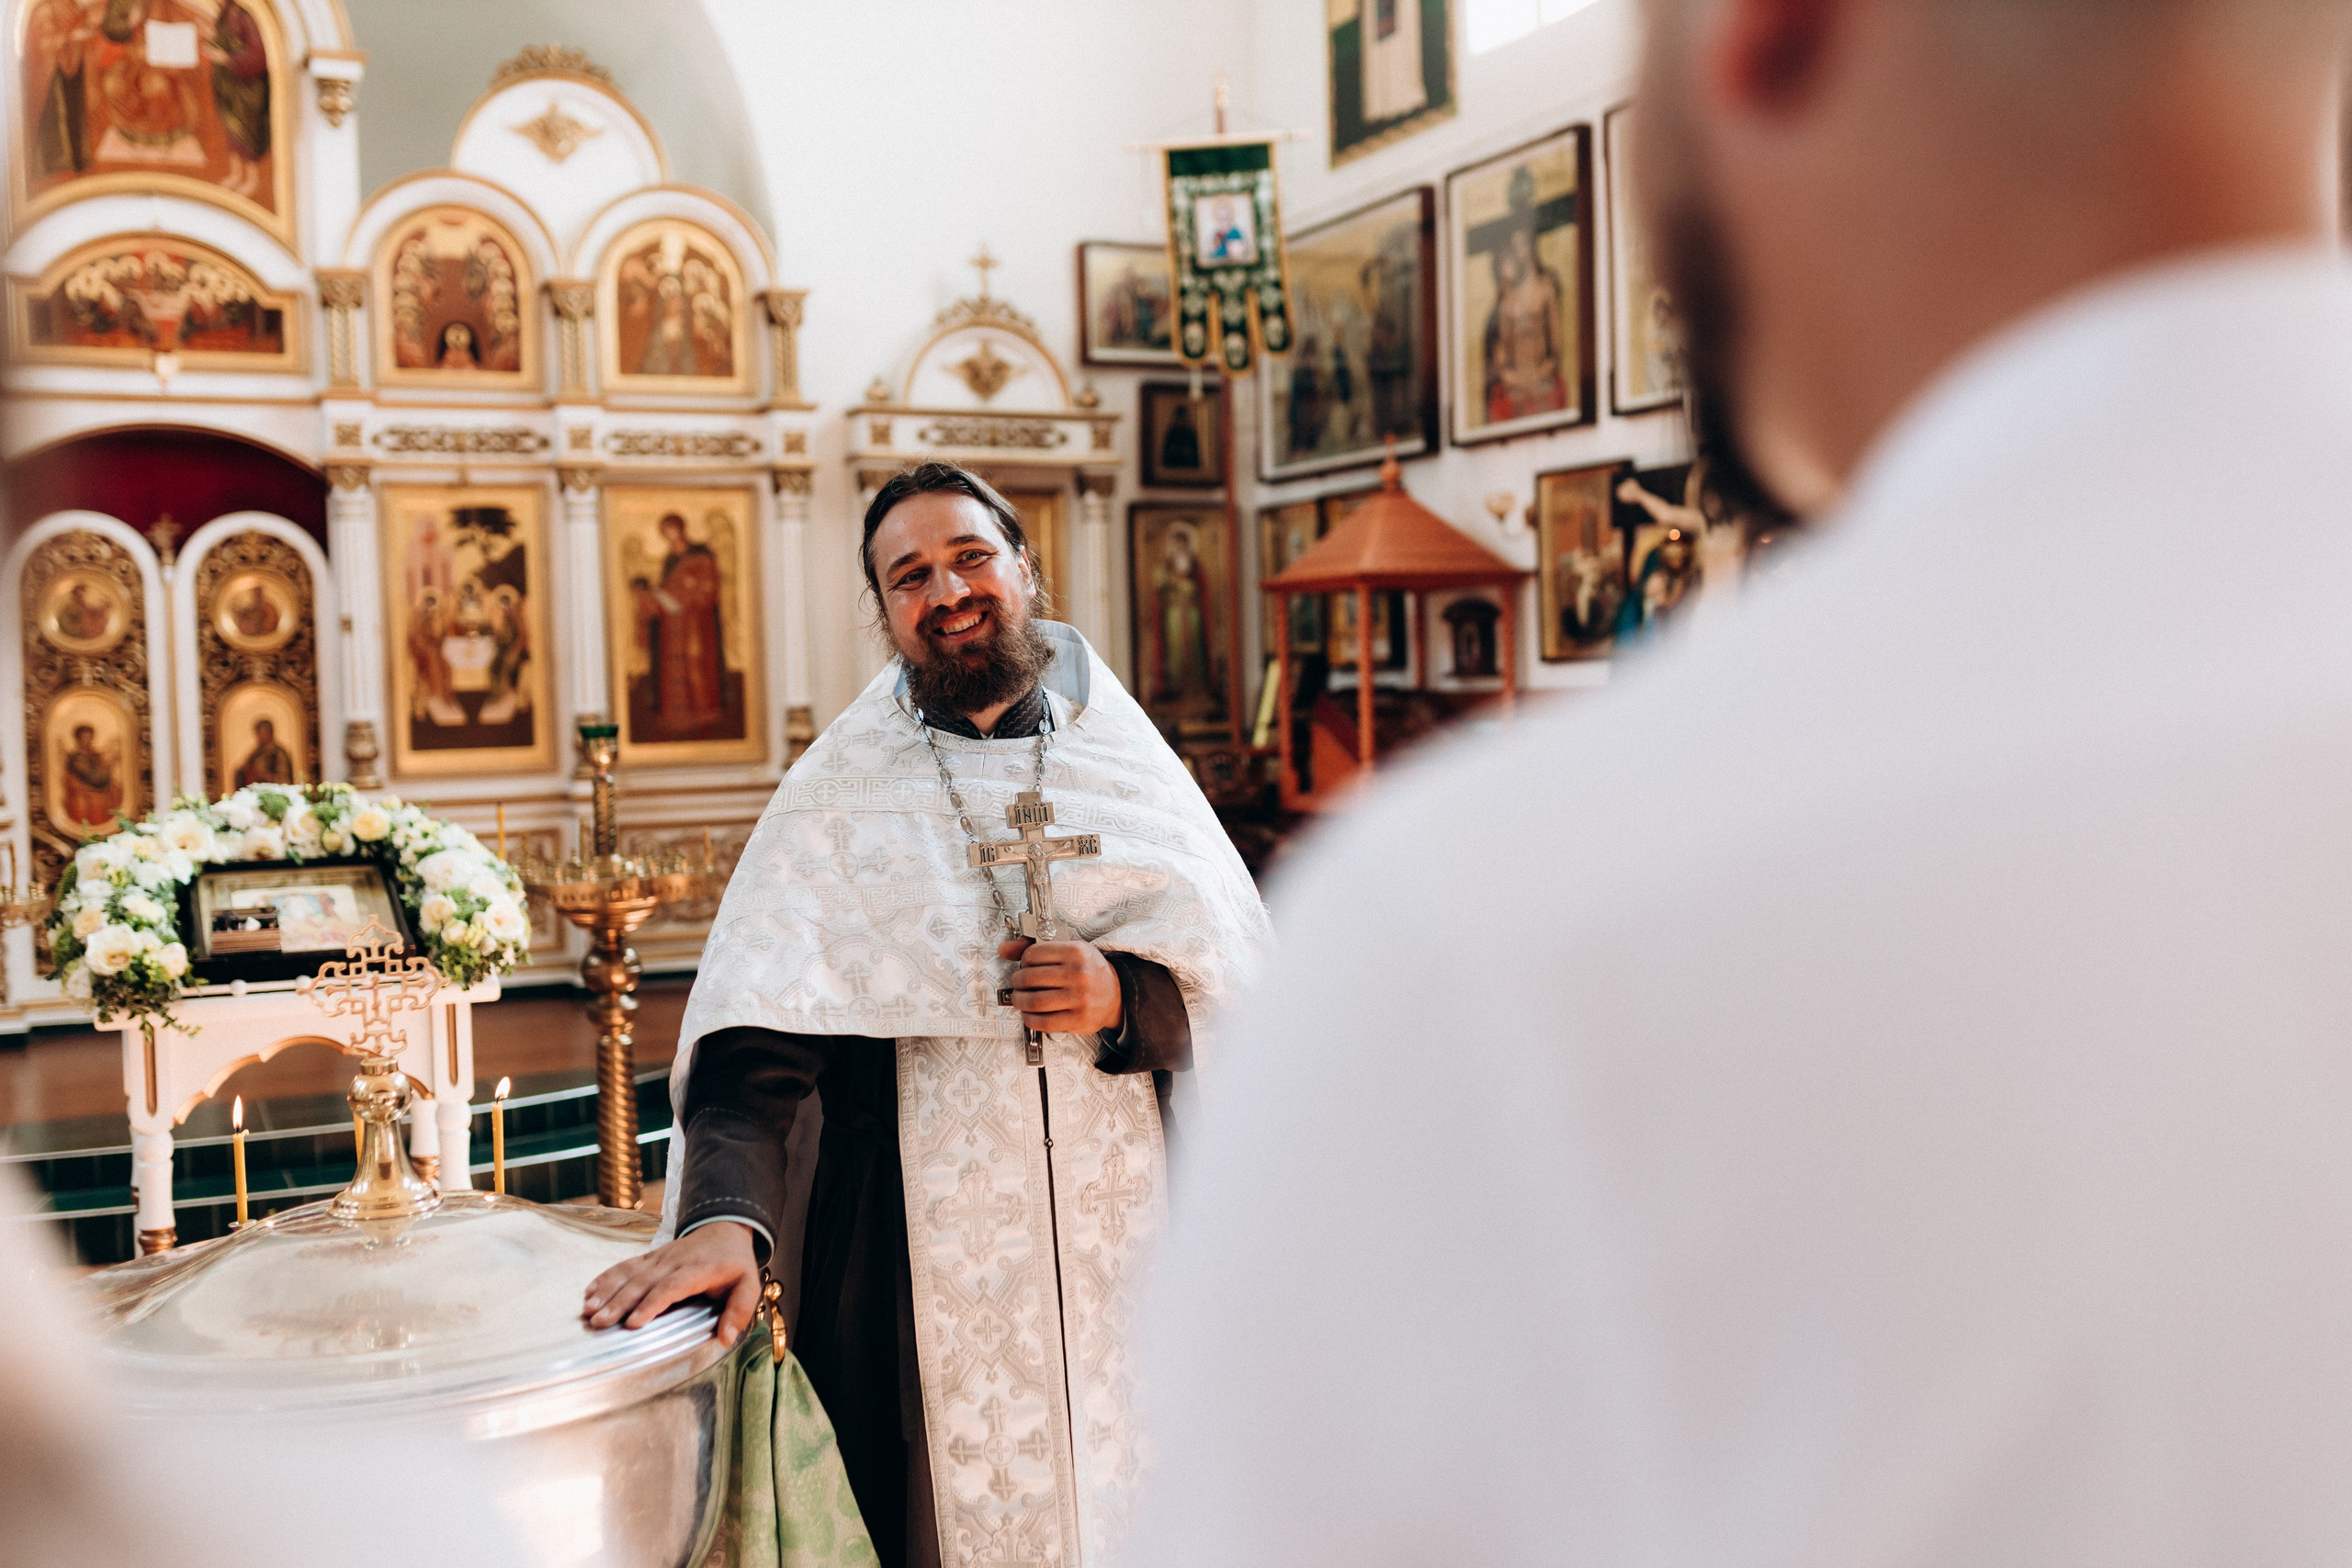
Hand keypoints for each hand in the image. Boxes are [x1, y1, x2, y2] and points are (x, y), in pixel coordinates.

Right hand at [581, 1219, 762, 1346]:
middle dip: (619, 1302)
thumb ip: (739, 1311)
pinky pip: (626, 1265)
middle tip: (599, 1322)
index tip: (633, 1323)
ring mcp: (660, 1257)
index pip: (671, 1287)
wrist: (725, 1229)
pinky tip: (590, 1291)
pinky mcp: (650, 1256)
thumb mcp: (749, 1285)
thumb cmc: (735, 1262)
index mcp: (699, 1270)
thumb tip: (725, 1339)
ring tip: (589, 1309)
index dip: (651, 1304)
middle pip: (643, 1282)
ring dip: (607, 1290)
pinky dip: (606, 1277)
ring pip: (630, 1273)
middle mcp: (674, 1262)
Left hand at [999, 936, 1122, 1035]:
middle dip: (1017, 982)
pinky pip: (1044, 1022)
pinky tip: (1029, 1014)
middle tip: (1017, 984)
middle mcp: (1078, 974)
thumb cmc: (1088, 970)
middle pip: (1029, 978)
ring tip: (1020, 999)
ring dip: (1019, 1001)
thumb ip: (1036, 948)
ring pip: (1034, 1001)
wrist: (1116, 994)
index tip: (1024, 966)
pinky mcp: (1078, 1019)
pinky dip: (1029, 1019)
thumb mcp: (1068, 950)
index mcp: (1076, 952)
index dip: (1023, 961)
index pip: (1033, 954)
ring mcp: (1079, 998)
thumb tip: (1003, 949)